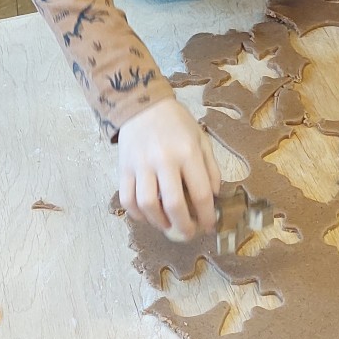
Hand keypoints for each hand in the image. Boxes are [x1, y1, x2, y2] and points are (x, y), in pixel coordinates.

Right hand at [116, 97, 220, 240]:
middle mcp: (164, 160)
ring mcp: (141, 165)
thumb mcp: (201, 139)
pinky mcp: (124, 168)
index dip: (206, 215)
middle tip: (188, 234)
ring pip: (147, 205)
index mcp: (187, 152)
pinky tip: (147, 215)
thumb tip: (214, 196)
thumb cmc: (177, 123)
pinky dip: (137, 214)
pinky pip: (127, 199)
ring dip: (159, 222)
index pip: (200, 193)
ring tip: (167, 225)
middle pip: (174, 204)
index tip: (208, 226)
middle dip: (183, 226)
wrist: (143, 104)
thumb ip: (211, 168)